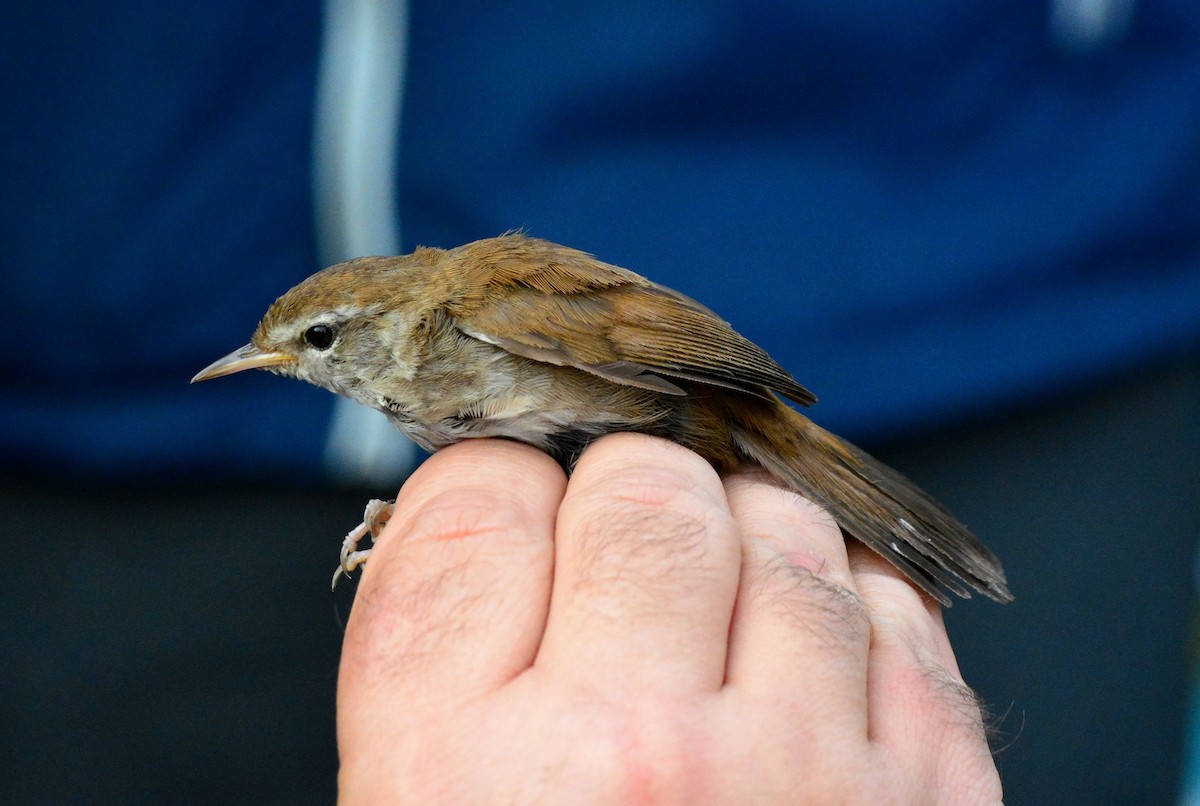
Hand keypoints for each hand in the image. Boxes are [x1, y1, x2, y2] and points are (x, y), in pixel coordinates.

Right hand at [336, 434, 1001, 803]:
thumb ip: (436, 668)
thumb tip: (484, 511)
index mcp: (461, 782)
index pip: (472, 515)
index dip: (494, 490)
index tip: (517, 511)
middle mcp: (630, 764)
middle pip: (640, 489)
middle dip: (625, 491)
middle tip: (622, 547)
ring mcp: (795, 777)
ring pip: (781, 522)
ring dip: (744, 536)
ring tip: (718, 604)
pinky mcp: (926, 803)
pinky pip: (895, 607)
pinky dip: (849, 600)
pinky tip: (808, 650)